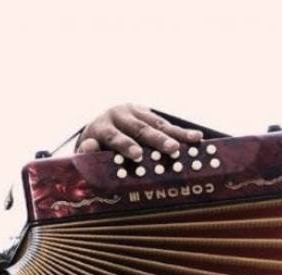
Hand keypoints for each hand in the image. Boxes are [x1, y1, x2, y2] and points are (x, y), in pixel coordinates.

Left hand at [76, 103, 203, 159]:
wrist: (99, 126)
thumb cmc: (94, 147)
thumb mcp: (86, 151)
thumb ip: (87, 151)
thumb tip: (89, 145)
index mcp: (102, 126)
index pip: (114, 136)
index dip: (125, 145)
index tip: (137, 155)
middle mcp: (118, 115)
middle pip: (139, 129)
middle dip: (157, 140)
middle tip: (171, 149)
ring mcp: (133, 111)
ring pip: (156, 123)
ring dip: (176, 134)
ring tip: (192, 140)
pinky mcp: (146, 112)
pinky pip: (164, 123)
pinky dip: (180, 131)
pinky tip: (196, 137)